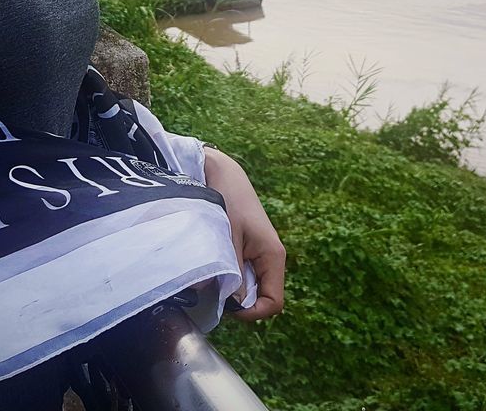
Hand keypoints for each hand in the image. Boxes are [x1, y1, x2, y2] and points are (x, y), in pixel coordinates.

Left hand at [203, 147, 285, 321]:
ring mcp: (259, 255)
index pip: (273, 302)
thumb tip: (233, 303)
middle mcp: (270, 258)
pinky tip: (214, 266)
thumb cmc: (227, 199)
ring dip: (232, 289)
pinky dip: (229, 276)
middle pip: (261, 297)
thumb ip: (232, 270)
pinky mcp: (247, 250)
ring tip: (212, 278)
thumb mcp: (228, 237)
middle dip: (240, 302)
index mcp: (273, 255)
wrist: (222, 173)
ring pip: (250, 287)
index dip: (252, 312)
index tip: (227, 307)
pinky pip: (242, 274)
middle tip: (215, 292)